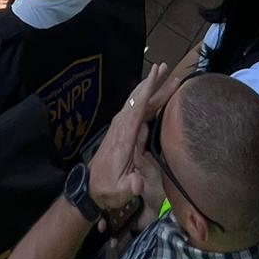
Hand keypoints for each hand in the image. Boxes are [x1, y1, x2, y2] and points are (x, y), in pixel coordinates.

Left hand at [87, 64, 169, 212]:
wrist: (92, 188)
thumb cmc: (107, 189)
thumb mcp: (120, 192)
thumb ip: (130, 187)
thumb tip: (138, 183)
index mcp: (124, 136)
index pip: (137, 107)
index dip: (147, 89)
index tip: (156, 73)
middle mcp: (122, 126)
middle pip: (139, 99)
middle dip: (153, 82)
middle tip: (166, 67)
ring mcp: (121, 127)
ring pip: (138, 102)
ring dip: (151, 88)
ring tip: (164, 75)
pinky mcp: (123, 130)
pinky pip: (137, 109)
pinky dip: (146, 98)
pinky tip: (154, 95)